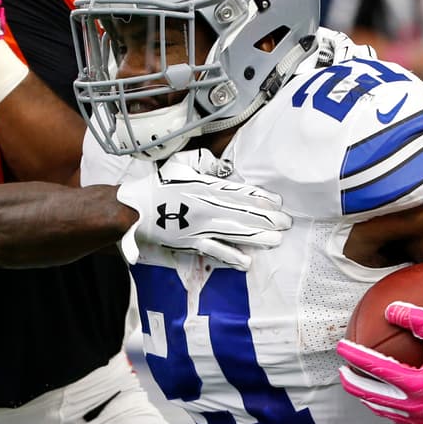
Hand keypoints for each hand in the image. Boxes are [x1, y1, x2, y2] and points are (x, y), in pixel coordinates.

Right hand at [114, 155, 290, 269]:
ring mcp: (200, 227)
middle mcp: (206, 208)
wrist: (136, 209)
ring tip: (275, 241)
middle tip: (286, 223)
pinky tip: (246, 261)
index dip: (260, 198)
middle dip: (266, 219)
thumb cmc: (158, 184)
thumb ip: (203, 161)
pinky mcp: (191, 243)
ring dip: (256, 237)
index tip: (278, 202)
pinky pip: (214, 250)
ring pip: (234, 233)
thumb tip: (222, 165)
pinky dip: (230, 256)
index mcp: (205, 187)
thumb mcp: (181, 163)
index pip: (239, 192)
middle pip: (242, 214)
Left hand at [336, 301, 422, 423]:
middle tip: (341, 371)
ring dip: (367, 397)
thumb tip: (392, 308)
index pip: (376, 369)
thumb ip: (421, 321)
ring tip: (357, 385)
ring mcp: (421, 419)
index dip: (356, 357)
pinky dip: (385, 407)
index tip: (341, 347)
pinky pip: (398, 417)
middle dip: (352, 383)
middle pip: (371, 396)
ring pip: (383, 410)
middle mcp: (415, 406)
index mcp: (417, 385)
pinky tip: (384, 398)